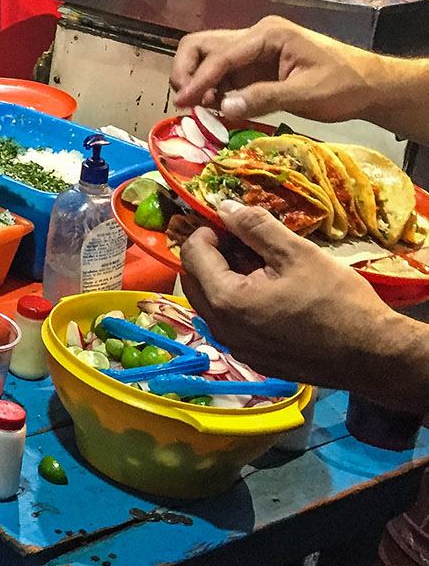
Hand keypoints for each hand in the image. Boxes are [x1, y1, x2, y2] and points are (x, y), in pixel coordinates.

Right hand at [170, 14, 381, 122]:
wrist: (370, 86)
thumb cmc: (344, 85)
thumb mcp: (306, 94)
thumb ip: (263, 98)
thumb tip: (222, 108)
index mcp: (267, 34)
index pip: (220, 55)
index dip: (198, 80)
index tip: (182, 103)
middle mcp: (255, 37)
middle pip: (203, 46)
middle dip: (188, 72)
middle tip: (188, 102)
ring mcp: (253, 52)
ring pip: (208, 60)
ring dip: (199, 84)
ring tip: (205, 111)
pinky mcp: (254, 68)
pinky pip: (223, 77)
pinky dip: (214, 93)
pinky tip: (219, 111)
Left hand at [180, 200, 397, 388]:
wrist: (373, 355)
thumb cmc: (337, 301)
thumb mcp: (297, 253)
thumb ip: (255, 228)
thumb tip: (224, 207)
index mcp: (226, 300)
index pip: (192, 255)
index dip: (207, 232)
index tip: (233, 224)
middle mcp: (221, 329)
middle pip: (195, 280)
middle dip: (212, 255)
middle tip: (245, 242)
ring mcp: (236, 348)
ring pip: (212, 303)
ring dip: (225, 278)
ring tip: (262, 265)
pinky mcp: (254, 359)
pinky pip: (231, 323)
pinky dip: (239, 302)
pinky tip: (271, 293)